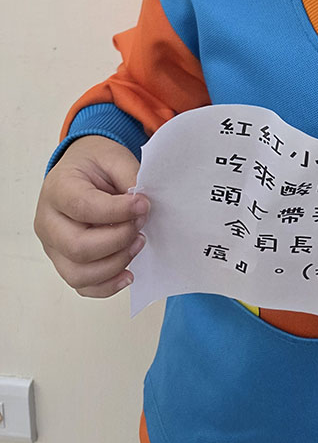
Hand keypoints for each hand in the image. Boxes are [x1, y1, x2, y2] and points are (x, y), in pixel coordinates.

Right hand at [34, 135, 148, 297]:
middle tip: (141, 224)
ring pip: (78, 273)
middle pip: (78, 247)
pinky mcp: (64, 262)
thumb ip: (129, 177)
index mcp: (58, 188)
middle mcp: (48, 221)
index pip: (83, 207)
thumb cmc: (95, 164)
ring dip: (116, 264)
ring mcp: (53, 246)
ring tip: (138, 243)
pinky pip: (82, 286)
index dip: (118, 211)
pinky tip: (128, 273)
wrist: (80, 169)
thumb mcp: (114, 157)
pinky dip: (107, 285)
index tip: (143, 204)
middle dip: (118, 240)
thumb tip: (142, 205)